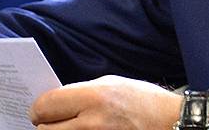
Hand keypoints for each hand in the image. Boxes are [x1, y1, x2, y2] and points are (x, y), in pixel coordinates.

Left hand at [29, 75, 188, 129]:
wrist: (171, 123)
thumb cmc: (142, 100)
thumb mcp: (111, 83)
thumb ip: (80, 92)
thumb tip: (53, 103)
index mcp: (94, 98)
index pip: (45, 105)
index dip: (38, 108)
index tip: (39, 110)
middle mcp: (92, 124)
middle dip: (45, 125)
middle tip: (49, 122)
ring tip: (67, 127)